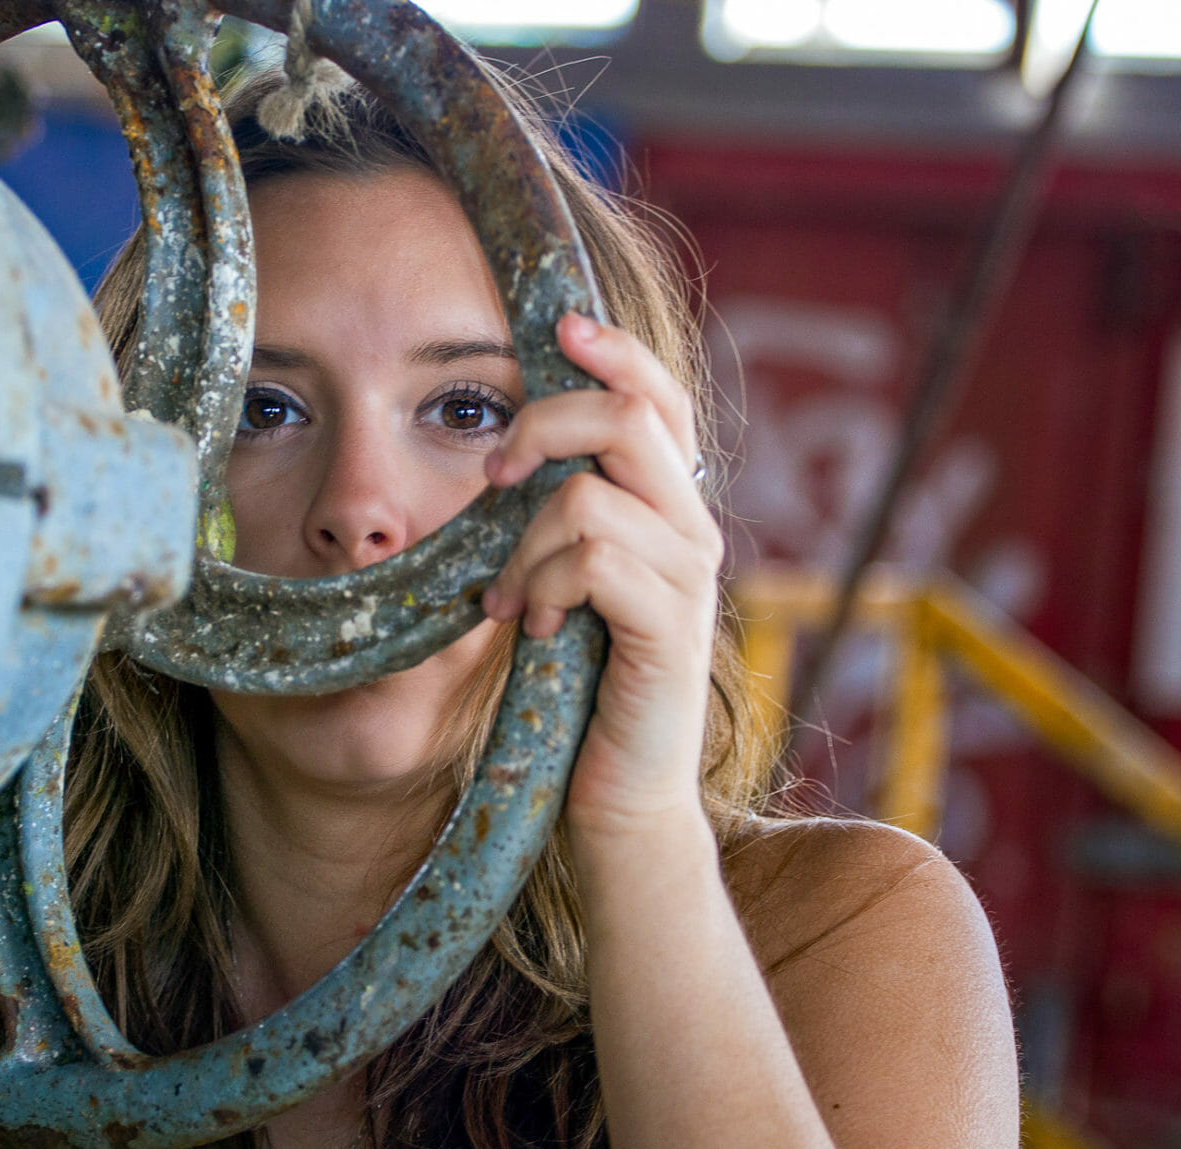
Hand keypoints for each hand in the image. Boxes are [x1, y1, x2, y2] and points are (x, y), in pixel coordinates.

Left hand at [477, 311, 722, 829]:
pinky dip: (541, 587)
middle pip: (628, 417)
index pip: (660, 394)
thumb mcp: (567, 575)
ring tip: (507, 597)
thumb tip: (503, 447)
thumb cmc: (581, 677)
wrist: (620, 786)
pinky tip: (530, 628)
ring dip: (523, 545)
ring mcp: (688, 577)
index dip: (614, 349)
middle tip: (491, 478)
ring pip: (590, 496)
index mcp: (670, 503)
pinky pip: (592, 563)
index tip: (557, 325)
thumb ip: (561, 511)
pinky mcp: (668, 628)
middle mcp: (693, 527)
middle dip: (541, 426)